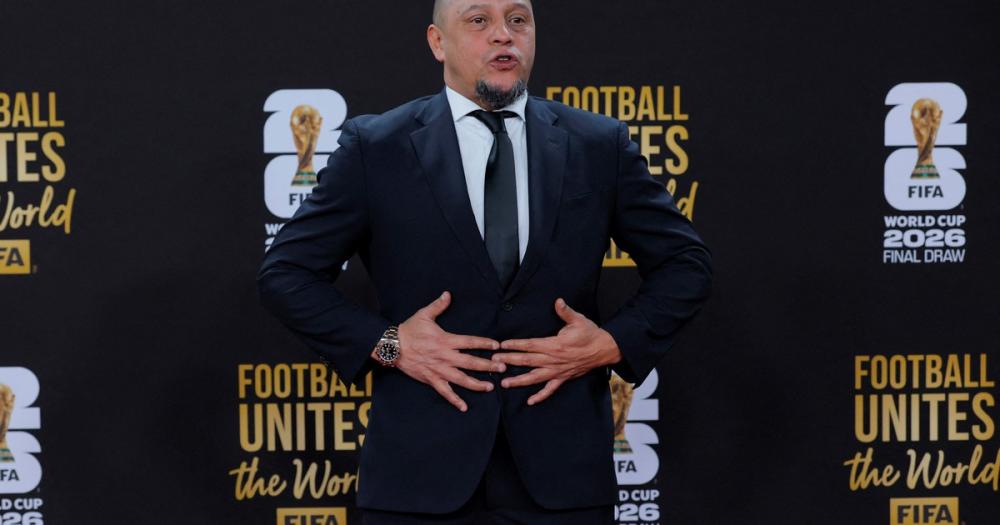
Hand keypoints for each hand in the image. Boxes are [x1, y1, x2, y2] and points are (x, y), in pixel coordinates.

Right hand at [387, 291, 505, 411]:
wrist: (392, 347)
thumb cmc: (409, 330)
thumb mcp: (423, 315)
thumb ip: (438, 305)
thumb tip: (448, 294)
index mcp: (445, 340)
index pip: (470, 342)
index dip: (484, 344)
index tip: (497, 346)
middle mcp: (445, 356)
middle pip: (470, 362)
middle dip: (488, 365)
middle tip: (502, 367)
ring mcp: (438, 370)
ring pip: (461, 379)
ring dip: (477, 384)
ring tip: (490, 387)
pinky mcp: (431, 379)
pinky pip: (445, 392)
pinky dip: (454, 400)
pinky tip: (464, 407)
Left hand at [493, 298, 622, 405]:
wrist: (606, 349)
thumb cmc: (591, 333)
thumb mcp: (579, 320)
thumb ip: (566, 312)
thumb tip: (558, 301)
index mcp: (555, 344)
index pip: (530, 344)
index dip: (515, 345)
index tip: (501, 345)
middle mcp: (554, 359)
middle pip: (528, 361)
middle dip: (509, 361)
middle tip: (494, 362)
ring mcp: (558, 370)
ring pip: (535, 377)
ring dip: (519, 381)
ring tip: (504, 383)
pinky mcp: (564, 378)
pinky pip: (550, 389)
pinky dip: (540, 396)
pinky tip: (530, 401)